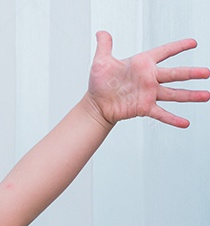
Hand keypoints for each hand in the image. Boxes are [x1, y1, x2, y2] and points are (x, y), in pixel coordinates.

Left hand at [86, 31, 209, 127]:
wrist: (96, 104)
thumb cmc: (100, 83)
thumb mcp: (101, 62)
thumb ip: (104, 46)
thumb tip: (101, 32)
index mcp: (143, 64)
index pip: (164, 52)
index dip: (178, 47)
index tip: (193, 43)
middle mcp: (150, 78)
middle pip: (175, 74)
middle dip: (192, 73)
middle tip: (207, 72)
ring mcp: (149, 94)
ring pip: (174, 94)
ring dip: (190, 95)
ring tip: (205, 95)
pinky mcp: (144, 108)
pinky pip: (161, 113)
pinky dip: (172, 119)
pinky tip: (184, 123)